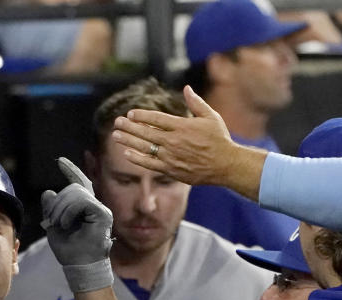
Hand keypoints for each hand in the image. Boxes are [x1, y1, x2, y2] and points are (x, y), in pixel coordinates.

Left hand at [41, 157, 113, 291]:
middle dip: (57, 202)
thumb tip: (48, 192)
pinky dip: (69, 211)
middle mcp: (94, 206)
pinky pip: (82, 201)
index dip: (70, 170)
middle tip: (51, 220)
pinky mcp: (103, 214)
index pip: (78, 183)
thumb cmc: (69, 251)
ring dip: (61, 208)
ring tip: (58, 224)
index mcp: (84, 208)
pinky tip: (65, 223)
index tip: (60, 161)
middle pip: (73, 188)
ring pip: (76, 193)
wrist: (80, 266)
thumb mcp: (53, 226)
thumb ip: (51, 210)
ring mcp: (100, 209)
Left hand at [112, 86, 268, 199]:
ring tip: (116, 136)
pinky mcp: (170, 169)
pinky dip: (137, 158)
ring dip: (128, 141)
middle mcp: (174, 141)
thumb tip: (186, 88)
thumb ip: (196, 103)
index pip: (156, 119)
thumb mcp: (210, 117)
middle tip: (117, 122)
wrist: (226, 165)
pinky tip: (126, 153)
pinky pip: (149, 164)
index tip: (130, 113)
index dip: (142, 116)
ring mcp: (170, 156)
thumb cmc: (219, 139)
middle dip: (129, 126)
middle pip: (146, 132)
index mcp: (182, 126)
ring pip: (144, 148)